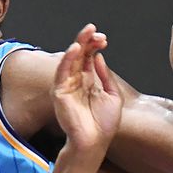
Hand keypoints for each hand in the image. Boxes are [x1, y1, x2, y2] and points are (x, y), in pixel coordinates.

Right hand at [52, 24, 122, 153]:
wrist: (94, 143)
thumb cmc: (103, 125)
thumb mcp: (112, 96)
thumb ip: (105, 76)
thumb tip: (100, 57)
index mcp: (89, 81)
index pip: (89, 57)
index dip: (95, 46)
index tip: (104, 39)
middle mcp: (77, 81)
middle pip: (80, 55)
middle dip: (86, 41)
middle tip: (94, 30)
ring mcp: (67, 86)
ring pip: (70, 60)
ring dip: (78, 45)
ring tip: (86, 33)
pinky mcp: (59, 93)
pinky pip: (62, 73)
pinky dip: (67, 59)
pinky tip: (75, 49)